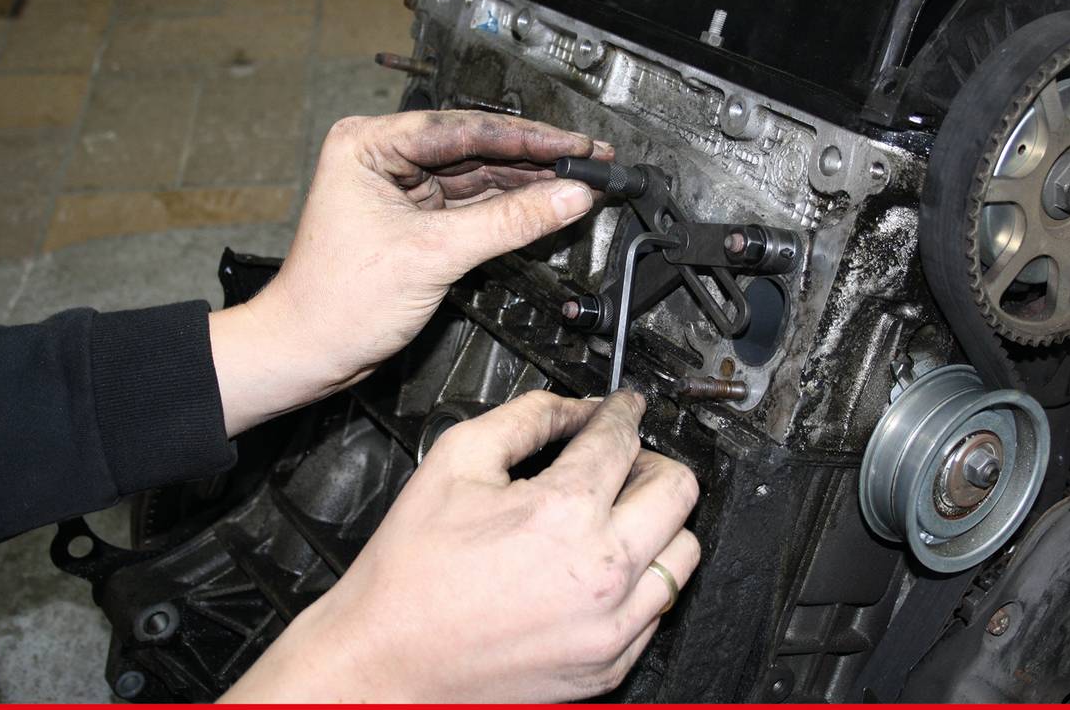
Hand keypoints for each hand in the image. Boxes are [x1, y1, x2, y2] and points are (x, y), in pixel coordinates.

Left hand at [209, 111, 610, 434]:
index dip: (530, 137)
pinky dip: (512, 206)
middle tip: (591, 157)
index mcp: (369, 142)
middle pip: (478, 147)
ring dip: (531, 180)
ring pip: (481, 175)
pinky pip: (475, 203)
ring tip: (582, 178)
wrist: (307, 352)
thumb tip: (568, 196)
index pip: (465, 128)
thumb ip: (509, 222)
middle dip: (537, 156)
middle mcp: (384, 155)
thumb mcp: (434, 253)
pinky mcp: (416, 218)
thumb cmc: (336, 302)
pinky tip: (548, 201)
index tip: (576, 145)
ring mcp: (401, 187)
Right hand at [220, 391, 701, 702]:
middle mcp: (602, 572)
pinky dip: (642, 577)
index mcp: (563, 513)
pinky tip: (601, 565)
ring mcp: (612, 625)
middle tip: (621, 458)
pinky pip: (660, 607)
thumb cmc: (409, 571)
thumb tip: (572, 405)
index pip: (622, 438)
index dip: (623, 409)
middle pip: (678, 490)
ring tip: (616, 513)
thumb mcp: (455, 462)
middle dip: (651, 459)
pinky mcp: (610, 664)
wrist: (385, 662)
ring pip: (684, 551)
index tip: (624, 406)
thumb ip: (524, 418)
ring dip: (658, 521)